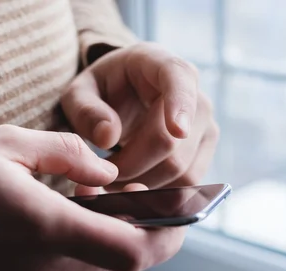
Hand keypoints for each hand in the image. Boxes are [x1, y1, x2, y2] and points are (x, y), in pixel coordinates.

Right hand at [0, 125, 184, 270]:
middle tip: (138, 201)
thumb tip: (109, 175)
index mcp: (45, 228)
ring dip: (102, 241)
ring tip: (91, 206)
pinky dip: (72, 254)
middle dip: (140, 234)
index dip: (168, 237)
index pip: (133, 251)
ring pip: (89, 270)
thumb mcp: (6, 144)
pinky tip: (53, 225)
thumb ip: (69, 155)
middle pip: (118, 263)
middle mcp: (42, 269)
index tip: (182, 218)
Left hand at [62, 42, 218, 190]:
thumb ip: (86, 111)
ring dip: (143, 183)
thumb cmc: (103, 90)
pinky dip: (158, 192)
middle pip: (170, 143)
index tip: (177, 130)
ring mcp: (205, 123)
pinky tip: (135, 182)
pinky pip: (187, 183)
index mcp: (159, 63)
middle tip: (101, 172)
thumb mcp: (80, 93)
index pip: (178, 79)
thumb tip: (108, 137)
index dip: (180, 105)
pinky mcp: (205, 150)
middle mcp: (193, 92)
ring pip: (180, 170)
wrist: (128, 96)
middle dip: (131, 166)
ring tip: (115, 176)